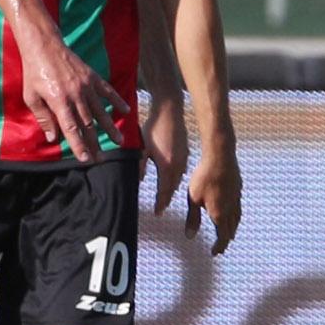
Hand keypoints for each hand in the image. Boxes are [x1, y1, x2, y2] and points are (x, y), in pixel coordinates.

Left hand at [13, 18, 128, 162]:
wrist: (44, 47)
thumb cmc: (33, 73)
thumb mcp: (31, 97)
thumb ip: (43, 117)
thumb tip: (52, 138)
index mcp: (59, 102)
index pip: (71, 129)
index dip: (78, 145)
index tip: (85, 159)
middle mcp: (75, 95)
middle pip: (88, 124)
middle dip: (94, 143)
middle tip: (100, 158)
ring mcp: (86, 86)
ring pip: (100, 111)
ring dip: (109, 128)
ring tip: (118, 141)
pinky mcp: (92, 77)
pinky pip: (108, 91)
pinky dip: (117, 101)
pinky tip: (125, 112)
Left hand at [143, 94, 187, 213]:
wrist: (170, 111)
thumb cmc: (154, 128)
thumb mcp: (142, 148)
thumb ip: (140, 165)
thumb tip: (138, 180)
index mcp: (168, 166)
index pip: (164, 190)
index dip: (161, 203)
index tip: (157, 213)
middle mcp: (179, 165)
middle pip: (172, 187)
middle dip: (166, 197)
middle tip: (160, 208)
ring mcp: (184, 158)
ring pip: (178, 179)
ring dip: (171, 188)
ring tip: (164, 196)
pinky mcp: (185, 152)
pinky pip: (181, 170)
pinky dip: (175, 177)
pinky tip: (171, 178)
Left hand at [184, 141, 241, 253]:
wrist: (221, 157)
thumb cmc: (204, 178)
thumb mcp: (193, 200)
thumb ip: (193, 219)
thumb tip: (190, 236)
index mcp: (220, 214)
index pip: (222, 236)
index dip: (219, 246)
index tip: (215, 253)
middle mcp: (231, 209)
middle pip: (231, 229)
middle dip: (226, 240)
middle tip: (222, 247)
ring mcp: (237, 198)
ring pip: (237, 219)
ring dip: (232, 229)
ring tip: (229, 233)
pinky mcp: (238, 189)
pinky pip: (238, 208)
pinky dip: (235, 216)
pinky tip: (232, 212)